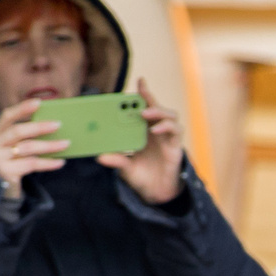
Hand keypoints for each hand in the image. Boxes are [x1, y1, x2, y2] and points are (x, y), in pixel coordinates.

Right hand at [0, 100, 64, 192]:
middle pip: (17, 131)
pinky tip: (60, 162)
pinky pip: (31, 164)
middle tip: (59, 124)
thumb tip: (52, 125)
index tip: (39, 103)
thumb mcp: (12, 148)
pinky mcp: (5, 173)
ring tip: (66, 144)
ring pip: (26, 148)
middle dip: (39, 127)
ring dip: (49, 145)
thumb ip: (23, 137)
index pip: (7, 116)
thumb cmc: (10, 165)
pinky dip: (48, 163)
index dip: (22, 109)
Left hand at [99, 77, 186, 204]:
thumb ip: (116, 160)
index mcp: (144, 131)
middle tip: (139, 94)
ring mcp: (168, 138)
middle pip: (158, 108)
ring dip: (158, 111)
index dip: (144, 94)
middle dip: (150, 98)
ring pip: (170, 116)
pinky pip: (176, 131)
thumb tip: (99, 156)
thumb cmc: (143, 177)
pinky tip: (155, 129)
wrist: (157, 194)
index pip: (145, 108)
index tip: (140, 81)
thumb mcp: (125, 167)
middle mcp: (158, 131)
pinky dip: (166, 127)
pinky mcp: (175, 146)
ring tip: (144, 113)